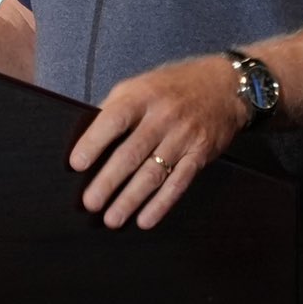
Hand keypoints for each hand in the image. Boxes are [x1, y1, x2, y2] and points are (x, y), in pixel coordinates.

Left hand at [69, 55, 249, 228]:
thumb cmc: (174, 86)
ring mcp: (183, 136)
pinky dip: (161, 204)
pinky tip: (145, 219)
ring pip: (153, 173)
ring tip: (112, 219)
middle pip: (132, 153)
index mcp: (143, 96)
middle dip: (108, 181)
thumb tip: (87, 138)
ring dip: (130, 199)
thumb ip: (116, 107)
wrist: (225, 85)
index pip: (114, 119)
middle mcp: (163, 116)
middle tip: (91, 202)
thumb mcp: (141, 85)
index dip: (94, 142)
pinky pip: (178, 182)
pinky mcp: (199, 154)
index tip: (77, 164)